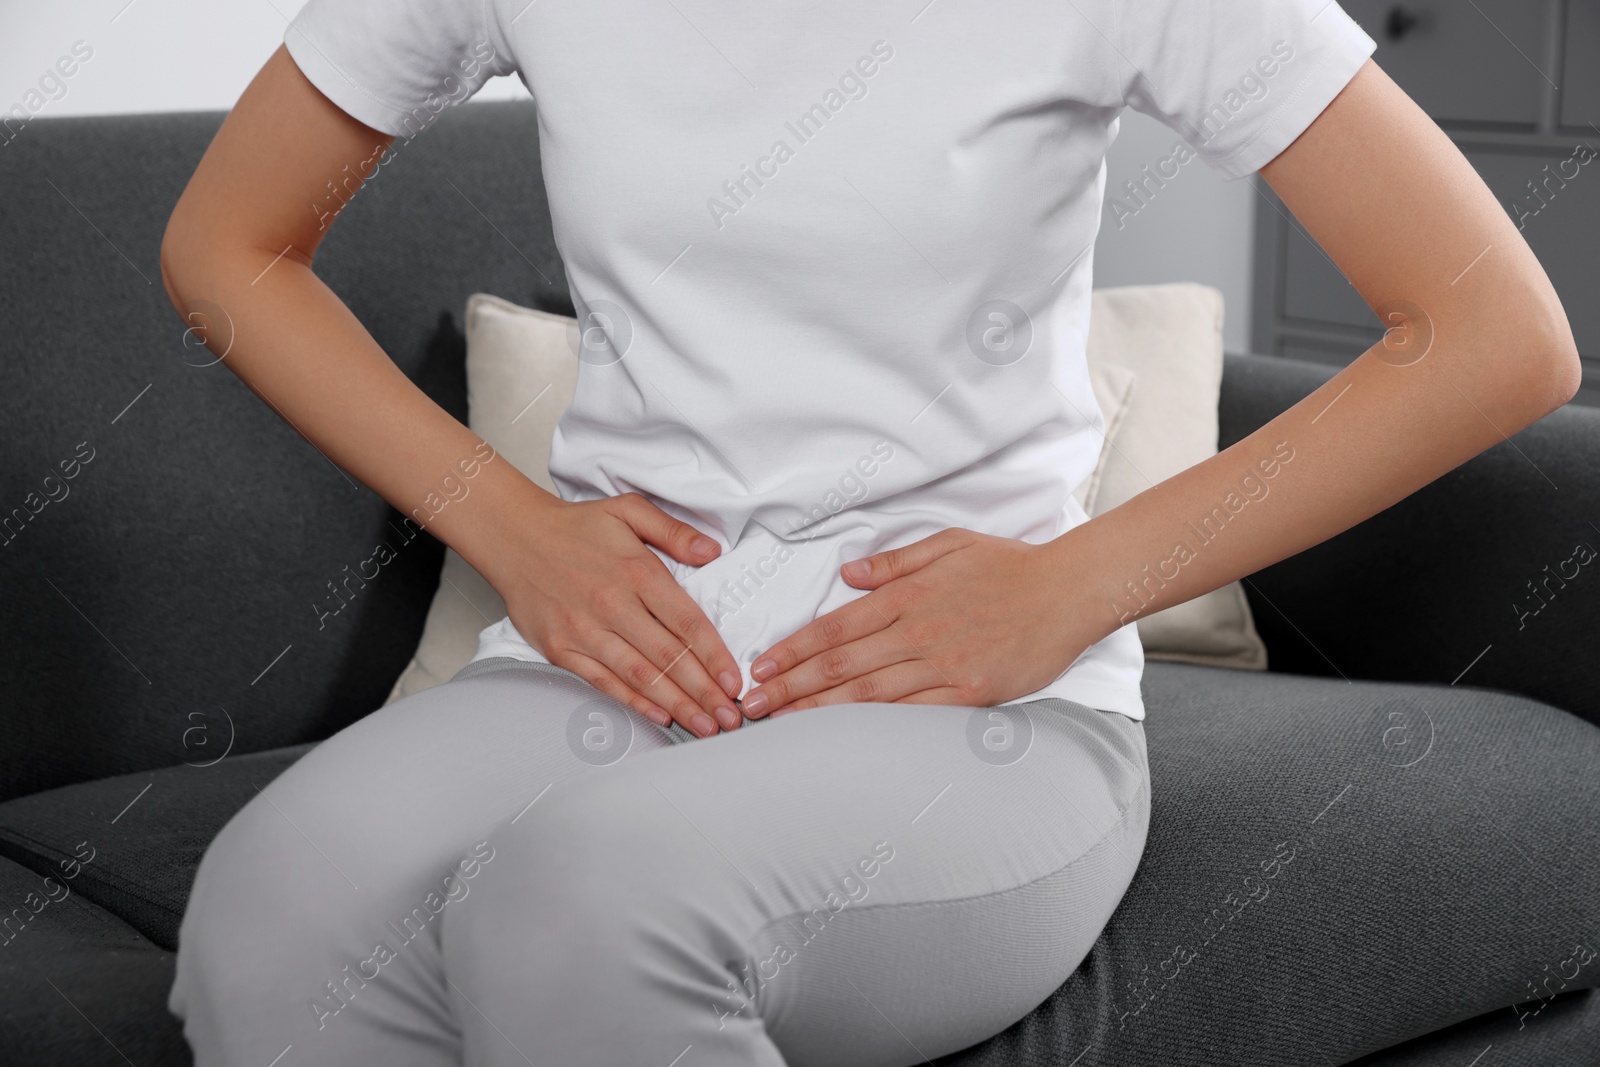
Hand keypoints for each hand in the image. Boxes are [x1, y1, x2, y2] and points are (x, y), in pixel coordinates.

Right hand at [488, 492, 743, 736]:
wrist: (513, 537)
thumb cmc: (575, 526)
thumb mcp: (629, 509)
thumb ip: (674, 531)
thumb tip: (712, 551)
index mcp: (637, 572)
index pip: (687, 622)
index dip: (715, 656)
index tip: (735, 680)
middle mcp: (613, 605)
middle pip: (668, 657)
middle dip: (704, 692)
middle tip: (729, 716)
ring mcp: (585, 631)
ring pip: (640, 676)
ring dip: (676, 705)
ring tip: (704, 726)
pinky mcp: (561, 649)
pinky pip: (604, 682)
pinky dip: (634, 702)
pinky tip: (660, 717)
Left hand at [739, 528, 1096, 714]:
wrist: (1070, 591)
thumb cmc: (1010, 565)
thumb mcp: (950, 544)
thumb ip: (895, 562)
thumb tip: (847, 573)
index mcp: (909, 595)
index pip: (835, 627)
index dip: (792, 649)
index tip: (759, 667)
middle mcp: (919, 631)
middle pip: (840, 665)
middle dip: (789, 686)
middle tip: (750, 705)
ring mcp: (944, 666)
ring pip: (868, 694)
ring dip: (818, 710)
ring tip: (781, 724)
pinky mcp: (970, 693)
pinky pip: (912, 712)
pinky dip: (873, 725)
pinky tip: (843, 736)